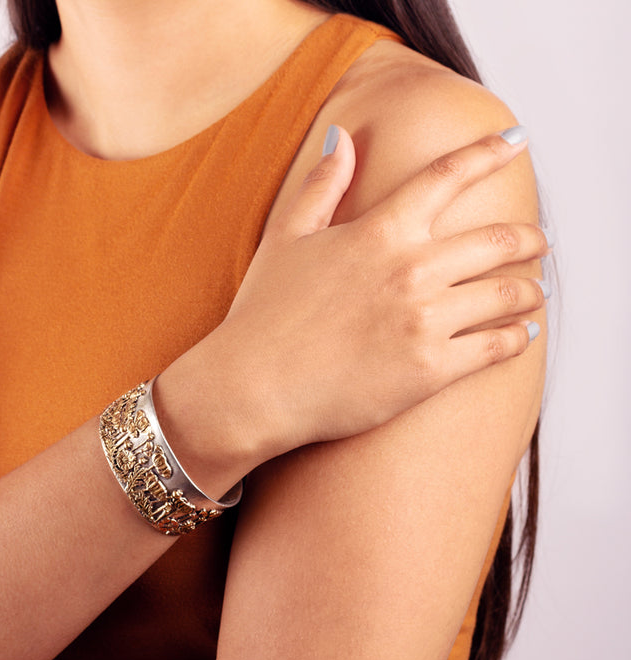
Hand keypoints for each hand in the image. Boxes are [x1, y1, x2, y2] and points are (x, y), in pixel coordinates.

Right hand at [218, 124, 548, 453]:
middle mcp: (410, 270)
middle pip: (497, 240)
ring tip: (533, 292)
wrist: (254, 388)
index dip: (489, 151)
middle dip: (529, 238)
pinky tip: (522, 334)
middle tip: (539, 242)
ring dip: (529, 290)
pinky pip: (497, 347)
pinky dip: (518, 338)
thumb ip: (321, 186)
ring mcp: (424, 321)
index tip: (517, 141)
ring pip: (507, 294)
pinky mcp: (430, 370)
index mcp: (378, 233)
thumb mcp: (285, 238)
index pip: (447, 177)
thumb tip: (341, 136)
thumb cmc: (263, 315)